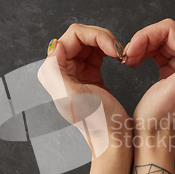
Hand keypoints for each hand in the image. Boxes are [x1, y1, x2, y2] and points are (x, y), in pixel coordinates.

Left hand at [37, 24, 131, 154]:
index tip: (113, 50)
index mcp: (53, 72)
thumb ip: (55, 70)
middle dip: (102, 38)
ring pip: (90, 41)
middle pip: (81, 36)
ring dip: (107, 43)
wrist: (112, 137)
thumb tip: (56, 44)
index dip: (95, 36)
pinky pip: (97, 51)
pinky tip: (118, 58)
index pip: (72, 36)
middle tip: (119, 51)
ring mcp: (75, 70)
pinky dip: (108, 50)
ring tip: (120, 55)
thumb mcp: (72, 96)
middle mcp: (61, 69)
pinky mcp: (89, 73)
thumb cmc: (96, 120)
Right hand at [123, 19, 174, 140]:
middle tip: (127, 57)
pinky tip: (133, 63)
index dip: (147, 36)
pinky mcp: (173, 71)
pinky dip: (143, 53)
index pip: (172, 30)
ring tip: (129, 61)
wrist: (152, 139)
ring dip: (141, 47)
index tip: (130, 51)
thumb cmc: (159, 119)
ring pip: (160, 41)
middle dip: (143, 41)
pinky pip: (158, 50)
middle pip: (166, 34)